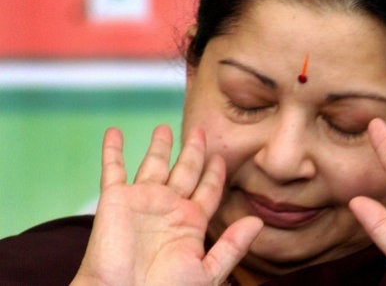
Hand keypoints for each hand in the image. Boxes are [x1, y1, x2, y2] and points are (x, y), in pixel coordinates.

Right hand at [71, 125, 262, 285]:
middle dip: (193, 150)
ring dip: (159, 145)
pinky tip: (114, 132)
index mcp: (191, 223)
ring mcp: (142, 201)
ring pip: (154, 164)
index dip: (215, 173)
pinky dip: (112, 150)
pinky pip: (113, 168)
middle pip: (185, 170)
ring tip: (164, 128)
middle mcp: (168, 208)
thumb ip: (232, 246)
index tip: (222, 157)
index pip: (208, 190)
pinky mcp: (115, 199)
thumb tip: (258, 222)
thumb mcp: (208, 271)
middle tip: (200, 130)